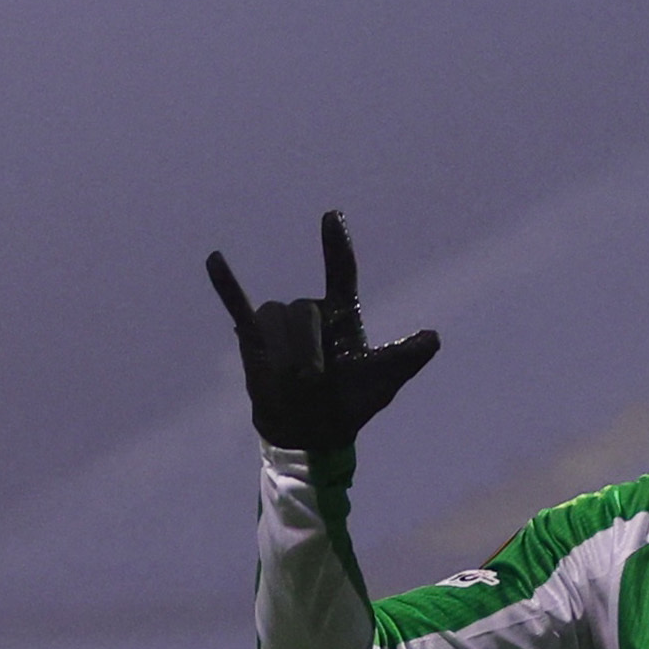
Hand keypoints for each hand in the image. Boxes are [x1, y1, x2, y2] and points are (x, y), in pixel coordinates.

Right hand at [206, 211, 440, 455]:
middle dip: (307, 349)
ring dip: (283, 355)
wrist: (313, 433)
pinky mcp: (255, 337)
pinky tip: (214, 259)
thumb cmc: (349, 404)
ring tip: (292, 383)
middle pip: (303, 310)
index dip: (336, 244)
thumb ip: (405, 357)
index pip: (341, 270)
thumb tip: (434, 339)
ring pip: (275, 319)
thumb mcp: (382, 381)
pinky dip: (225, 284)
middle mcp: (310, 310)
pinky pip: (238, 304)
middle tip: (313, 382)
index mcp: (342, 313)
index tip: (332, 216)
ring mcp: (281, 322)